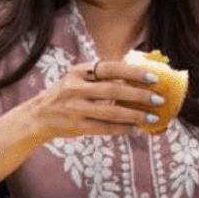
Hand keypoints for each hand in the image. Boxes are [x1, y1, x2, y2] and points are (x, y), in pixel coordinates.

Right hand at [22, 59, 167, 140]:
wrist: (38, 116)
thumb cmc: (66, 94)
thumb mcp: (78, 78)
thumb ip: (102, 76)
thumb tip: (137, 75)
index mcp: (79, 71)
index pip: (110, 68)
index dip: (133, 72)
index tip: (154, 77)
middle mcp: (76, 88)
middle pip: (113, 90)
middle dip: (139, 95)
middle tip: (159, 99)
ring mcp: (75, 108)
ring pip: (111, 112)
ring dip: (135, 115)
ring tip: (152, 117)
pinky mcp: (77, 126)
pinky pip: (104, 128)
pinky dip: (122, 129)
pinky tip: (136, 129)